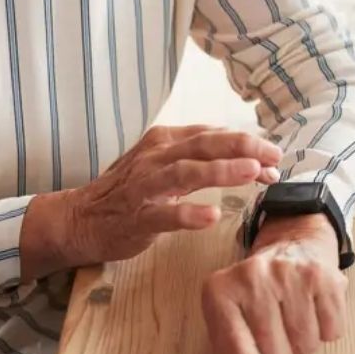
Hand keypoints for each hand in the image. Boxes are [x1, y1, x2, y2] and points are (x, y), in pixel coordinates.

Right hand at [20, 126, 281, 279]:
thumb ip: (200, 161)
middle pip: (204, 145)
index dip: (246, 143)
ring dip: (221, 171)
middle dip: (243, 148)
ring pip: (186, 173)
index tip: (274, 156)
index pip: (212, 135)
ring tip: (252, 172)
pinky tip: (211, 216)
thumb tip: (250, 161)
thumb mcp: (163, 166)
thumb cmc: (128, 192)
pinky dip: (188, 214)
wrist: (80, 218)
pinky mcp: (137, 218)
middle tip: (274, 156)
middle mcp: (155, 157)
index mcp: (164, 141)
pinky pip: (164, 215)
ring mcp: (144, 187)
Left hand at [202, 213, 347, 353]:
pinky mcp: (322, 275)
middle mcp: (251, 277)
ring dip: (303, 344)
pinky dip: (327, 330)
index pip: (236, 351)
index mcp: (218, 291)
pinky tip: (314, 310)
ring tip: (294, 319)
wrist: (291, 244)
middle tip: (280, 341)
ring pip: (306, 346)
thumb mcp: (230, 317)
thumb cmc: (255, 293)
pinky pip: (332, 331)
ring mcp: (288, 273)